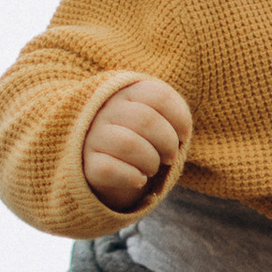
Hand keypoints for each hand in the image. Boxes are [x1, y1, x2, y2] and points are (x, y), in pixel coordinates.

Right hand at [83, 75, 194, 211]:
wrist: (107, 166)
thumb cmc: (140, 140)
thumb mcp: (156, 123)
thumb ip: (172, 119)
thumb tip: (181, 135)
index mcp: (126, 93)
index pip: (159, 95)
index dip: (180, 118)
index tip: (184, 136)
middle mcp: (106, 109)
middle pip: (146, 120)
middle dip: (167, 143)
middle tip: (170, 157)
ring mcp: (93, 135)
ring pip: (129, 144)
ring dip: (151, 161)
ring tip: (152, 168)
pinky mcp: (87, 163)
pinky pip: (110, 169)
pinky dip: (132, 177)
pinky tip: (138, 179)